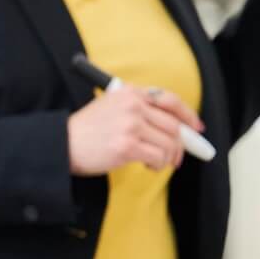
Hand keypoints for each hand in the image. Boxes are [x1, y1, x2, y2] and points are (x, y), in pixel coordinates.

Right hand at [67, 84, 201, 174]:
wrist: (62, 144)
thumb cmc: (86, 130)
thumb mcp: (111, 107)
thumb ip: (139, 110)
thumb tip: (174, 128)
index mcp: (130, 93)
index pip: (170, 100)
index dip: (188, 115)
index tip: (197, 127)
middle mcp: (133, 105)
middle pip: (174, 125)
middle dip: (182, 144)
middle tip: (179, 157)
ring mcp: (131, 125)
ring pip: (169, 143)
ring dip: (168, 158)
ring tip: (157, 162)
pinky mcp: (127, 146)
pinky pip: (158, 157)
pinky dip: (158, 164)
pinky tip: (148, 165)